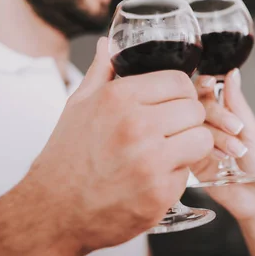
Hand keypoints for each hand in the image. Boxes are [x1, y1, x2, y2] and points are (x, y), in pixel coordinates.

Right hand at [22, 38, 212, 252]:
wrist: (53, 211)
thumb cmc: (66, 158)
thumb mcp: (78, 106)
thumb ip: (100, 72)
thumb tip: (108, 44)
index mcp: (119, 98)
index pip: (178, 81)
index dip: (180, 92)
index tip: (174, 103)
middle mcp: (136, 126)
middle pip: (194, 109)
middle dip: (187, 118)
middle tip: (171, 129)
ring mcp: (150, 161)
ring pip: (201, 139)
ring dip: (190, 145)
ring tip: (169, 151)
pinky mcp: (160, 193)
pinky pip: (190, 173)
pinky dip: (177, 175)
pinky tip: (155, 176)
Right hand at [190, 69, 254, 222]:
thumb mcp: (252, 129)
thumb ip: (237, 102)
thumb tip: (233, 73)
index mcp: (224, 111)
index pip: (206, 90)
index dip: (205, 85)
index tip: (210, 84)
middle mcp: (208, 123)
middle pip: (198, 106)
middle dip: (218, 115)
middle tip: (236, 128)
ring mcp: (198, 140)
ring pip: (194, 126)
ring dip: (216, 136)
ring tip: (236, 150)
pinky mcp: (190, 158)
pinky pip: (187, 146)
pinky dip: (204, 149)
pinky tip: (220, 158)